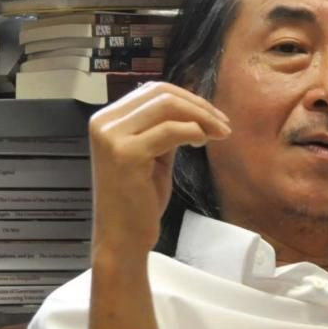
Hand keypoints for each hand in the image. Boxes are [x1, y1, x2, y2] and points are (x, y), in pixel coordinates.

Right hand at [88, 82, 230, 258]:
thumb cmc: (138, 201)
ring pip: (167, 107)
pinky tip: (203, 142)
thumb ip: (163, 130)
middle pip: (161, 94)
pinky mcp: (126, 154)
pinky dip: (194, 132)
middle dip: (199, 106)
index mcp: (107, 119)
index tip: (213, 116)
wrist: (122, 238)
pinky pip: (170, 131)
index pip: (152, 90)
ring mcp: (112, 137)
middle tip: (223, 125)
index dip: (188, 98)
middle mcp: (104, 123)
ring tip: (220, 134)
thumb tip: (192, 109)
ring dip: (202, 117)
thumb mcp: (152, 156)